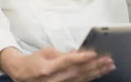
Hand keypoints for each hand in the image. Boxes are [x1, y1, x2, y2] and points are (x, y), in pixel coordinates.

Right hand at [0, 47, 115, 81]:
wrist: (22, 74)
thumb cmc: (33, 61)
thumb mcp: (45, 52)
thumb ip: (62, 54)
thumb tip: (77, 52)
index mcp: (47, 69)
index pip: (67, 62)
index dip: (81, 57)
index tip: (94, 53)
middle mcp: (53, 80)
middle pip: (78, 72)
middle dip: (95, 66)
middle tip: (108, 60)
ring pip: (81, 79)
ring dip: (96, 72)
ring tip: (108, 66)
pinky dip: (90, 77)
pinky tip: (99, 73)